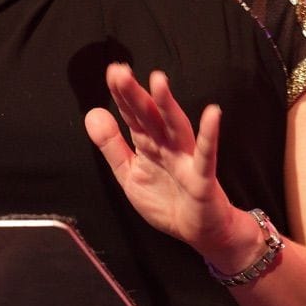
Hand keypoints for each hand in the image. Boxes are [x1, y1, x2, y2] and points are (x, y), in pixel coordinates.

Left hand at [84, 63, 248, 263]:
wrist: (201, 233)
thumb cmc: (168, 201)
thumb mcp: (130, 174)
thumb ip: (112, 146)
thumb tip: (92, 113)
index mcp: (148, 145)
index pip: (133, 116)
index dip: (122, 95)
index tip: (112, 72)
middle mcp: (167, 146)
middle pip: (149, 117)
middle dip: (135, 94)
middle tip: (120, 72)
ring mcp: (186, 159)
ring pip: (176, 127)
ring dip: (167, 105)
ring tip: (158, 81)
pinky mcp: (202, 178)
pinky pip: (206, 155)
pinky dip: (209, 135)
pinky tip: (213, 114)